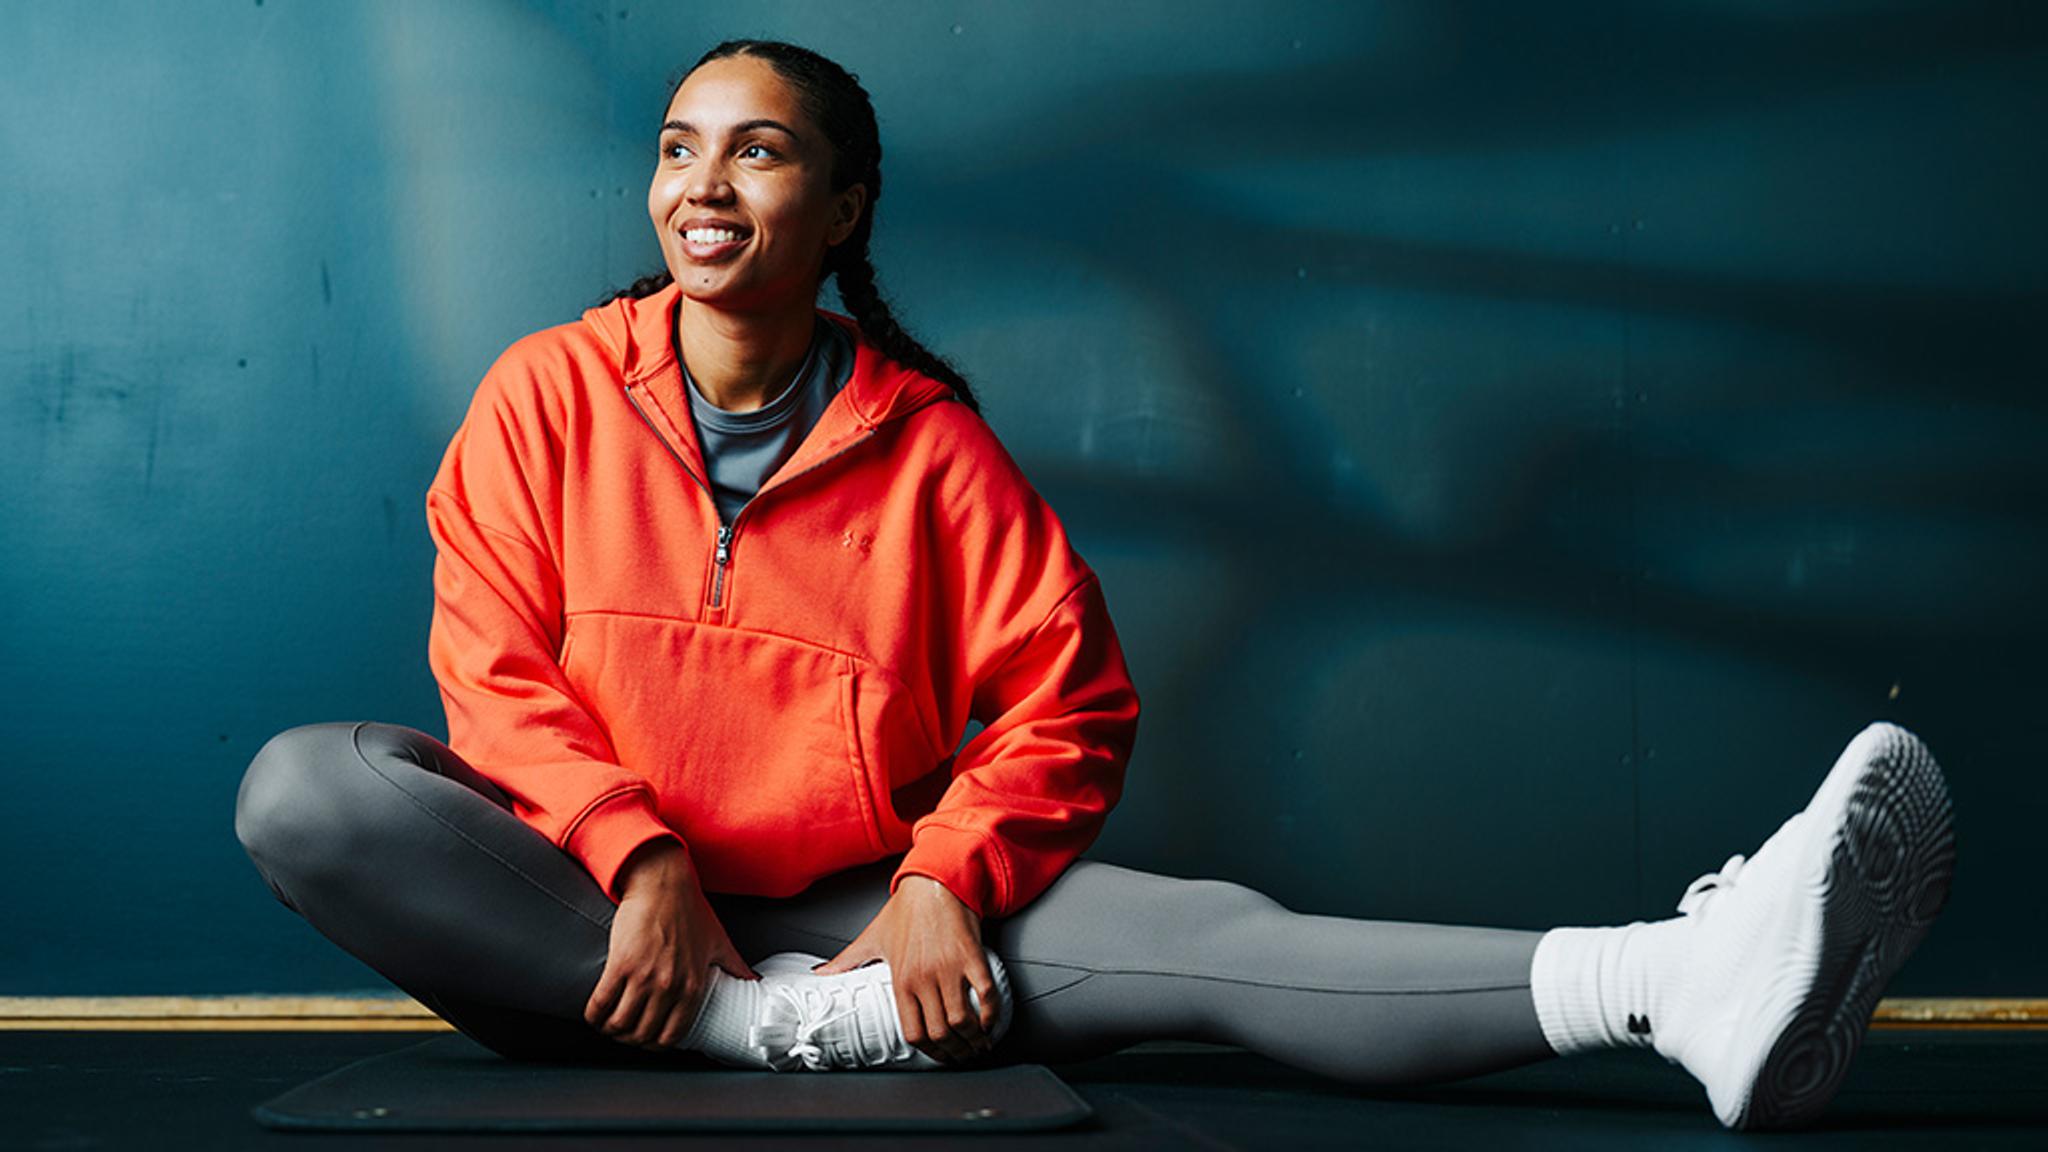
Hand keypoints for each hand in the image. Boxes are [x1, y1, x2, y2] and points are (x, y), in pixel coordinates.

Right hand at [585, 839, 759, 1049]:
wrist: (663, 883)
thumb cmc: (690, 910)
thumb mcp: (719, 941)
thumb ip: (736, 966)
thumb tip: (755, 983)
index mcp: (694, 985)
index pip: (672, 1035)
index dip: (655, 1044)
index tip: (647, 1039)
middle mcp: (670, 986)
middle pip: (643, 1034)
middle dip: (631, 1039)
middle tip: (624, 1032)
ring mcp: (644, 977)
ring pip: (620, 1024)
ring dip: (610, 1029)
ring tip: (608, 1024)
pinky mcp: (620, 964)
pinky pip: (601, 1004)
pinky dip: (594, 1015)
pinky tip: (594, 1013)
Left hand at [813, 874, 1001, 1064]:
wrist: (933, 882)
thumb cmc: (904, 910)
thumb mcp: (872, 937)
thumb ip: (847, 961)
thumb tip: (821, 975)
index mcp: (900, 979)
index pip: (913, 1032)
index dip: (929, 1052)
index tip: (940, 1057)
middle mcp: (924, 977)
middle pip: (940, 1033)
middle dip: (955, 1052)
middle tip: (965, 1056)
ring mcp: (949, 967)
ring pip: (963, 1020)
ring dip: (973, 1039)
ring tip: (979, 1044)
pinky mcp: (972, 956)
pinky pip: (987, 994)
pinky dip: (992, 1015)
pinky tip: (991, 1022)